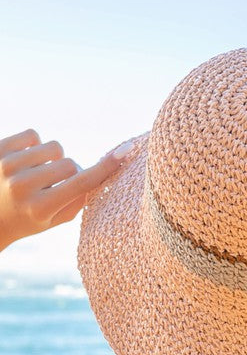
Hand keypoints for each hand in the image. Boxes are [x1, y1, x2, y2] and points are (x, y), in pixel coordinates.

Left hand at [0, 129, 132, 250]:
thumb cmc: (26, 219)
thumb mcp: (54, 219)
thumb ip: (79, 199)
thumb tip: (102, 171)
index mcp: (40, 208)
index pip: (82, 183)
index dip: (106, 167)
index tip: (126, 150)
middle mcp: (22, 186)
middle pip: (69, 164)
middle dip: (69, 173)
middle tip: (53, 186)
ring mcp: (7, 166)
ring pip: (53, 147)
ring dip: (51, 159)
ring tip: (35, 175)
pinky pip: (33, 135)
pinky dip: (34, 146)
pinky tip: (24, 162)